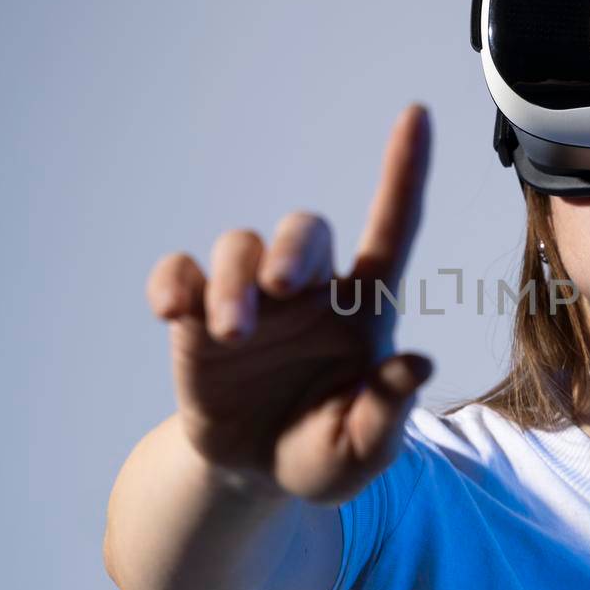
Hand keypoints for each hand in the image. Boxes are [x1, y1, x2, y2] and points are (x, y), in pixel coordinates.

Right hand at [144, 103, 433, 503]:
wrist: (254, 476)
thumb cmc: (322, 453)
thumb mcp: (362, 452)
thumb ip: (388, 413)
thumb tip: (418, 364)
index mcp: (362, 310)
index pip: (392, 229)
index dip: (405, 173)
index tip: (417, 114)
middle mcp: (308, 291)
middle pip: (302, 229)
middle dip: (289, 246)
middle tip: (279, 285)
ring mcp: (250, 299)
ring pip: (239, 245)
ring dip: (231, 281)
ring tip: (228, 332)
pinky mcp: (195, 316)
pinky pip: (178, 272)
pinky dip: (172, 282)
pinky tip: (172, 313)